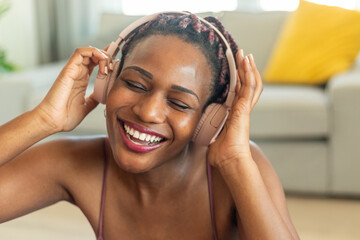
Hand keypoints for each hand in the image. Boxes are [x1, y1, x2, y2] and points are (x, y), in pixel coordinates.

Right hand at [34, 46, 112, 132]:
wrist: (52, 121)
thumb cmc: (65, 116)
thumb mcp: (86, 106)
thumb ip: (94, 99)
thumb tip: (103, 96)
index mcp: (81, 80)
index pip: (94, 62)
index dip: (106, 58)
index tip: (116, 60)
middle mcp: (77, 73)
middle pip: (93, 54)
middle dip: (107, 56)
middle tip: (114, 67)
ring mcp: (73, 70)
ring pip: (88, 51)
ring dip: (102, 54)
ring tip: (108, 66)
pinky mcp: (68, 70)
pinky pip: (80, 52)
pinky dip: (93, 52)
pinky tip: (102, 62)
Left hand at [207, 49, 262, 167]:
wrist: (228, 160)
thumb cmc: (222, 153)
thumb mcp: (213, 137)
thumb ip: (210, 131)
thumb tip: (201, 132)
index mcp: (236, 115)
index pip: (240, 93)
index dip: (240, 81)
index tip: (237, 70)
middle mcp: (242, 110)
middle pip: (248, 85)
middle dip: (246, 70)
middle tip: (243, 56)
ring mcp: (245, 109)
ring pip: (251, 83)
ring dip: (248, 68)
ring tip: (245, 55)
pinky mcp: (244, 109)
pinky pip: (249, 87)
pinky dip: (248, 73)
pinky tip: (246, 62)